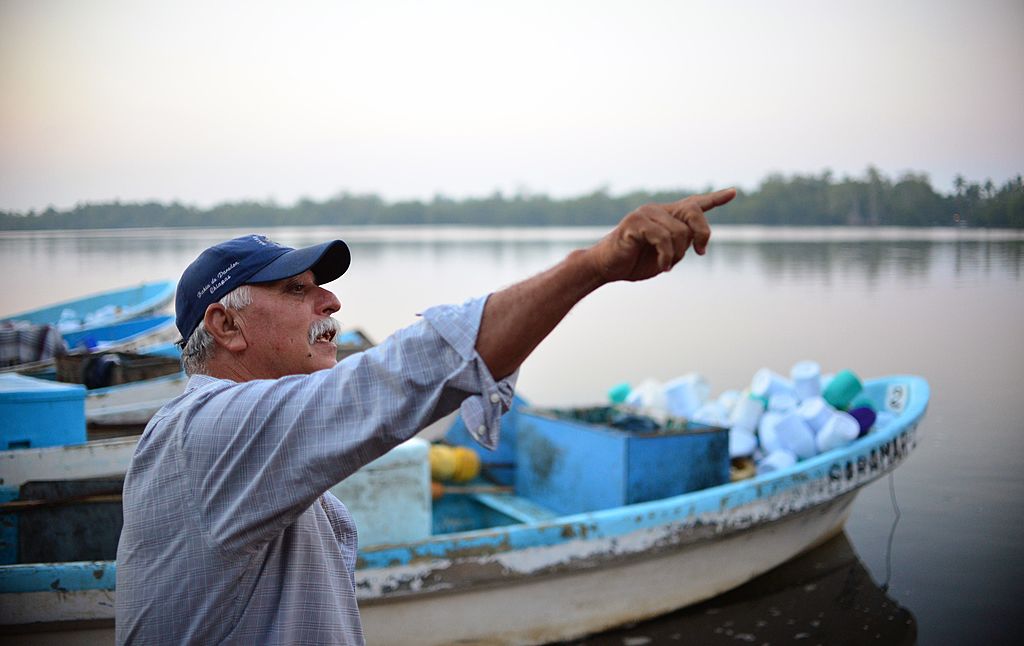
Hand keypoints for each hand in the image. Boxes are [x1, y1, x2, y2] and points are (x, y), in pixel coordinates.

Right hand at [587, 187, 735, 282]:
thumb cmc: (634, 262)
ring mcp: (646, 213)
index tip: (734, 192)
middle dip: (703, 233)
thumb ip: (682, 243)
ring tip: (666, 265)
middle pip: (694, 212)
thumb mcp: (666, 255)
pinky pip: (663, 238)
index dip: (715, 198)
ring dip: (677, 255)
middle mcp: (658, 209)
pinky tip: (662, 266)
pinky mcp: (635, 223)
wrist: (606, 267)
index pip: (695, 204)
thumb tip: (697, 239)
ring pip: (680, 232)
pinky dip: (666, 257)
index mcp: (667, 216)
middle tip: (700, 253)